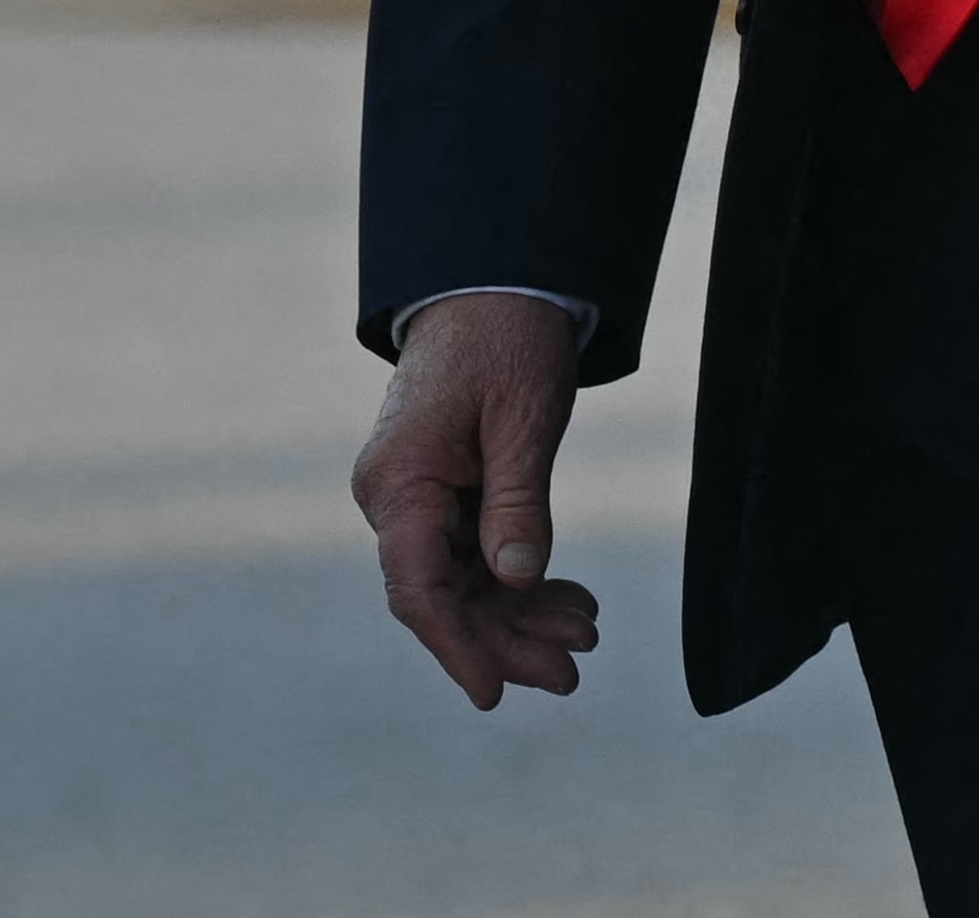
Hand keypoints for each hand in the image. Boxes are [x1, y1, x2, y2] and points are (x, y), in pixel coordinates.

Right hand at [352, 291, 599, 706]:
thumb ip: (517, 501)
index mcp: (397, 485)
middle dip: (506, 639)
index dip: (457, 646)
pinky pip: (476, 554)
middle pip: (444, 596)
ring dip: (519, 615)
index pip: (418, 588)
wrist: (496, 286)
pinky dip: (521, 580)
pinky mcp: (444, 494)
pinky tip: (568, 600)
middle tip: (574, 673)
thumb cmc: (507, 341)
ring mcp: (417, 499)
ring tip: (583, 639)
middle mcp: (395, 499)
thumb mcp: (523, 419)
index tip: (495, 693)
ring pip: (464, 582)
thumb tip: (515, 580)